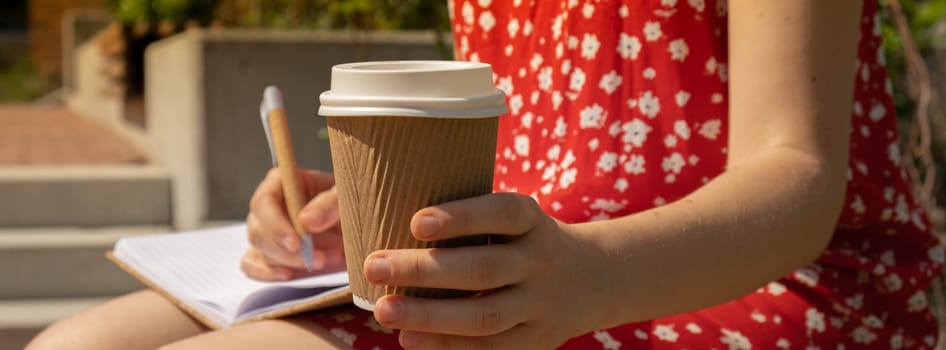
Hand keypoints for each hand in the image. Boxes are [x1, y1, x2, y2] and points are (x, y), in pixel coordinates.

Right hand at [241, 168, 345, 280]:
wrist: (360, 227)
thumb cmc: (352, 203)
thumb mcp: (348, 196)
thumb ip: (331, 203)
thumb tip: (306, 221)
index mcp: (284, 182)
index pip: (264, 201)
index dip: (275, 224)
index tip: (297, 243)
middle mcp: (270, 205)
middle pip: (258, 229)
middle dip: (286, 250)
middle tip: (318, 259)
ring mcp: (267, 230)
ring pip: (259, 248)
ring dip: (289, 261)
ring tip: (324, 262)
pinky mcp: (269, 252)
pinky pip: (251, 264)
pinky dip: (265, 272)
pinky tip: (287, 275)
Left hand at [363, 193, 607, 348]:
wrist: (592, 279)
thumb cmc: (524, 240)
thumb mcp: (516, 218)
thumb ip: (470, 220)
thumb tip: (387, 222)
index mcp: (533, 222)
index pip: (502, 214)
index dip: (461, 217)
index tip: (416, 222)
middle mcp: (540, 262)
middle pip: (483, 268)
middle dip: (424, 269)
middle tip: (374, 265)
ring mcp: (540, 306)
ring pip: (484, 316)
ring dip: (429, 316)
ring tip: (384, 310)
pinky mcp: (535, 341)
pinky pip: (490, 349)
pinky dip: (447, 346)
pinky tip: (410, 339)